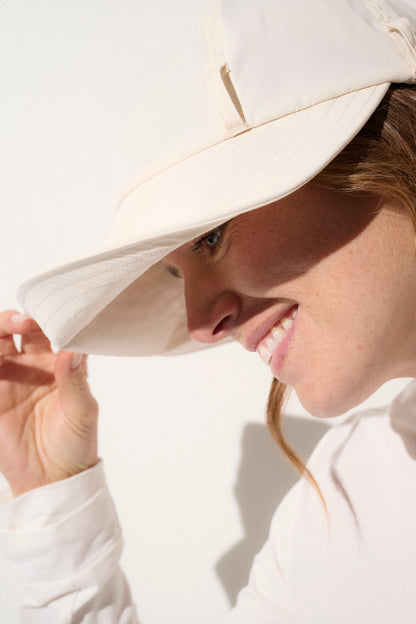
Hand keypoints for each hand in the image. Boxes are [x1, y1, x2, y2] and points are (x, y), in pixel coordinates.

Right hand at [0, 310, 98, 496]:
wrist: (52, 480)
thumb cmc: (76, 444)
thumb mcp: (82, 412)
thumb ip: (75, 381)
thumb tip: (72, 350)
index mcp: (60, 364)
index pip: (53, 331)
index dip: (50, 319)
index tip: (50, 315)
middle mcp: (33, 365)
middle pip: (18, 329)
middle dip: (17, 320)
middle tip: (22, 322)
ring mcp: (10, 378)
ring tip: (6, 331)